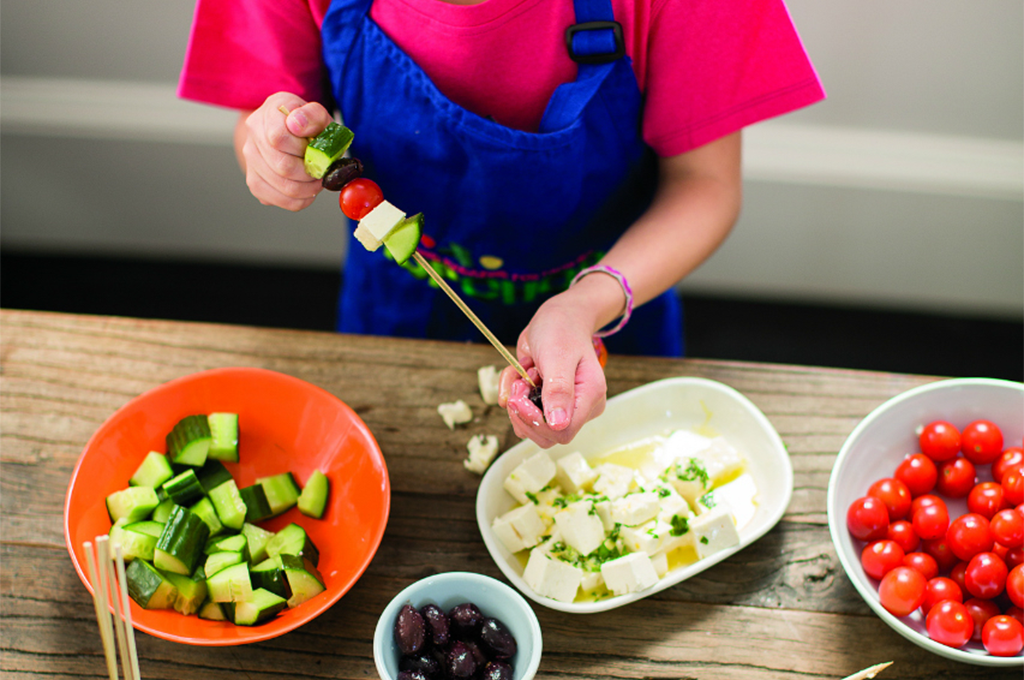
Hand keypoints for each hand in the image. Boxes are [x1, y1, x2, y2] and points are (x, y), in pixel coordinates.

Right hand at [235, 93, 334, 210]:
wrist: (291, 134)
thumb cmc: (307, 125)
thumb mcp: (317, 114)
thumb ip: (312, 115)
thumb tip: (297, 124)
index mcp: (268, 113)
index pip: (278, 138)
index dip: (302, 148)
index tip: (314, 147)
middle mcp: (253, 136)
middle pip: (282, 166)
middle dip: (310, 171)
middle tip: (321, 169)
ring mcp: (250, 161)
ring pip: (283, 187)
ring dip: (308, 188)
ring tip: (316, 178)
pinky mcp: (256, 184)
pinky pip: (281, 201)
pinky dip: (301, 199)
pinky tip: (306, 188)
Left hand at [497, 295, 607, 447]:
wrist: (558, 317)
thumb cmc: (562, 330)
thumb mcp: (558, 356)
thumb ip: (559, 390)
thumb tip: (559, 425)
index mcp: (590, 398)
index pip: (563, 432)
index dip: (536, 422)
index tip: (519, 398)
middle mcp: (578, 407)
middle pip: (545, 435)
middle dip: (523, 412)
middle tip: (518, 384)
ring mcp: (561, 407)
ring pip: (529, 425)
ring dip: (516, 399)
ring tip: (522, 374)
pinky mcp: (546, 403)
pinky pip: (521, 411)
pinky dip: (512, 391)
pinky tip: (520, 372)